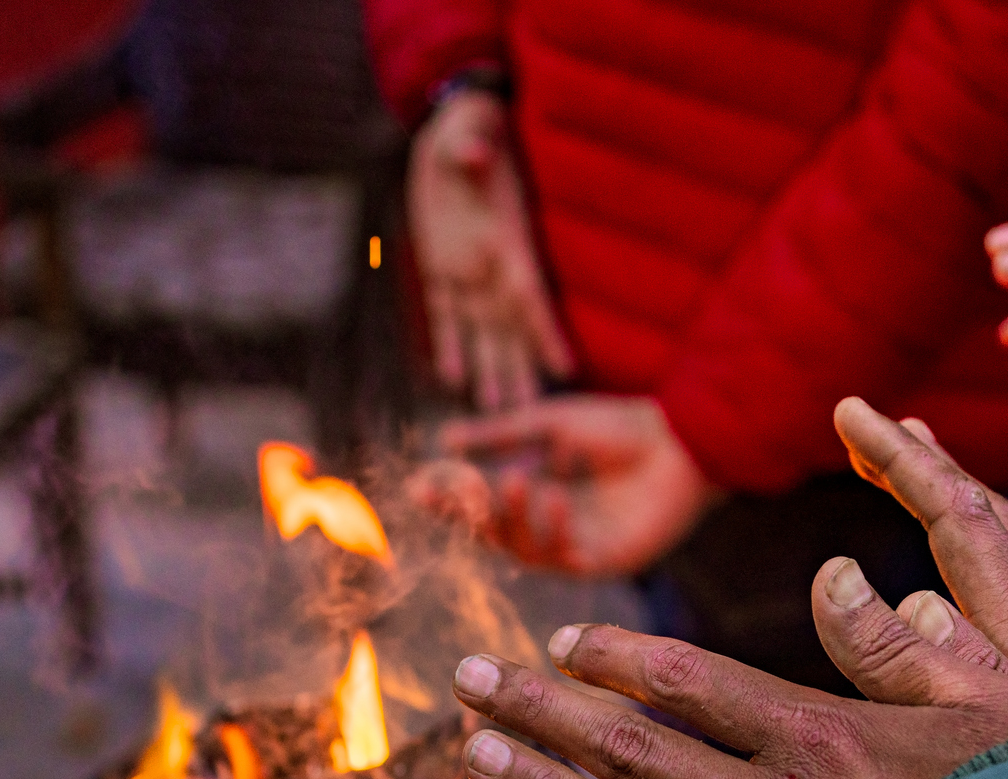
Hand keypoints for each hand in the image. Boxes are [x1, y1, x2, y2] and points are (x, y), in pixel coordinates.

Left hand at [409, 91, 575, 410]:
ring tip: (494, 414)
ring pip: (482, 335)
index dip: (547, 333)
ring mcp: (468, 274)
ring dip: (488, 372)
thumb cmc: (472, 126)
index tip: (567, 371)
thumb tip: (474, 154)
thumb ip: (473, 147)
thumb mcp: (471, 132)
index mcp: (508, 243)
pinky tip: (449, 379)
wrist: (455, 131)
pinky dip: (447, 346)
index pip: (532, 298)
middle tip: (530, 422)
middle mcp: (493, 268)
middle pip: (511, 332)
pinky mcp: (440, 272)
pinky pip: (444, 318)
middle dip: (520, 374)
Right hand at [414, 394, 719, 575]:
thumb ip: (501, 434)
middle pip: (491, 533)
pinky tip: (556, 495)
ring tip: (511, 478)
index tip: (418, 488)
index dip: (447, 499)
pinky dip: (555, 527)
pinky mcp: (603, 561)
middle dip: (467, 514)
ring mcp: (572, 547)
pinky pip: (564, 557)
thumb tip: (443, 440)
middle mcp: (545, 527)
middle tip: (454, 490)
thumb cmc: (620, 427)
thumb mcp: (550, 424)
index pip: (477, 504)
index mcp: (530, 494)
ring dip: (511, 517)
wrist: (681, 439)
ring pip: (522, 550)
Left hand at [448, 400, 1007, 778]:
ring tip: (477, 755)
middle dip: (540, 707)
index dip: (615, 655)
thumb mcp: (1001, 705)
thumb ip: (904, 645)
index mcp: (821, 740)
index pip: (688, 681)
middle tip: (471, 677)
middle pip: (628, 748)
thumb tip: (836, 577)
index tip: (563, 638)